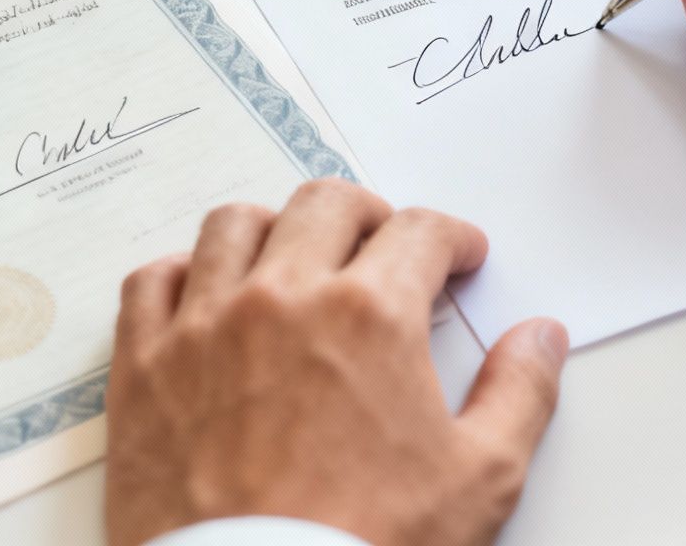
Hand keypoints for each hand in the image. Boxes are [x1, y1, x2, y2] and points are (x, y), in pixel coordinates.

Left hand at [107, 179, 568, 545]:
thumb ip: (520, 393)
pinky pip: (151, 281)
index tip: (457, 258)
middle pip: (326, 205)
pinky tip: (205, 293)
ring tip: (295, 259)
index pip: (420, 232)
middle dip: (370, 215)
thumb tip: (542, 338)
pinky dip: (182, 273)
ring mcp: (203, 326)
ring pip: (234, 225)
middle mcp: (282, 297)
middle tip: (385, 247)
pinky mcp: (143, 367)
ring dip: (275, 229)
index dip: (451, 239)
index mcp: (370, 314)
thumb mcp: (479, 480)